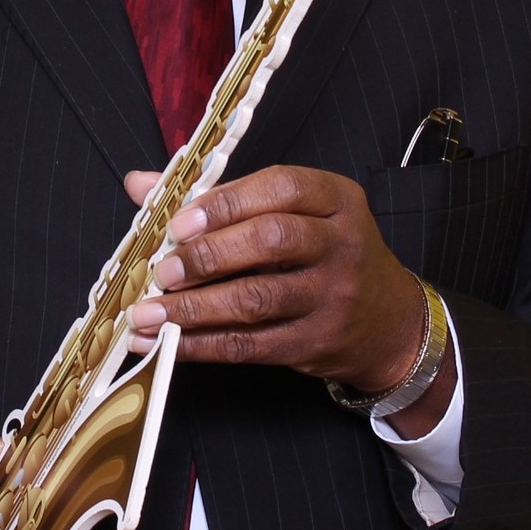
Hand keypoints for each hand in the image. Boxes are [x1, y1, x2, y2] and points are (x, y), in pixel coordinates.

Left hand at [119, 165, 449, 433]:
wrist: (388, 322)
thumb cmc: (325, 255)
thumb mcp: (296, 213)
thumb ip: (222, 197)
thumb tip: (141, 184)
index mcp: (336, 199)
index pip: (281, 188)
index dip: (226, 203)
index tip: (179, 222)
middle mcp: (341, 244)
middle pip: (271, 241)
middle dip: (208, 255)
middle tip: (162, 270)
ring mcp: (333, 296)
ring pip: (257, 299)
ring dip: (195, 307)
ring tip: (148, 313)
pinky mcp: (317, 343)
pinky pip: (251, 345)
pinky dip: (202, 345)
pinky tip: (166, 342)